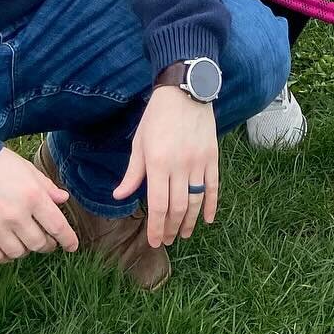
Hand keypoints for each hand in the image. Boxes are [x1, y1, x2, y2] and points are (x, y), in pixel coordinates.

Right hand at [0, 147, 79, 262]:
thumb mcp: (27, 169)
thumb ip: (46, 187)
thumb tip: (63, 199)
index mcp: (33, 196)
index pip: (57, 226)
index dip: (68, 239)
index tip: (72, 246)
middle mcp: (17, 215)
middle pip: (39, 243)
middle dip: (47, 244)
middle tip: (46, 240)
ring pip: (20, 252)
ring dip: (26, 249)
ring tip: (25, 241)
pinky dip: (6, 255)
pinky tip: (7, 246)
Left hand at [113, 85, 218, 247]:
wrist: (184, 92)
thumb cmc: (157, 117)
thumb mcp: (140, 143)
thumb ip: (133, 173)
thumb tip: (119, 196)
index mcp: (158, 163)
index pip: (158, 205)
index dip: (157, 227)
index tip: (155, 242)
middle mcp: (180, 166)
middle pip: (178, 207)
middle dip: (172, 228)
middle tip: (169, 240)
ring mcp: (198, 162)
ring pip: (196, 200)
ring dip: (190, 221)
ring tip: (184, 233)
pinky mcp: (212, 157)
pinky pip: (213, 187)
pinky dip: (211, 205)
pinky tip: (208, 219)